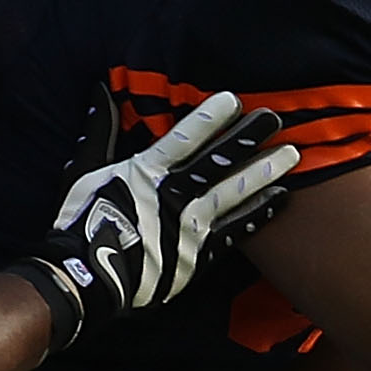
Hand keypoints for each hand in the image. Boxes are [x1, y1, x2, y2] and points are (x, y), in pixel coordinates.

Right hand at [12, 92, 298, 349]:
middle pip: (216, 162)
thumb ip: (101, 131)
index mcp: (146, 173)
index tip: (234, 100)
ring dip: (262, 172)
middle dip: (246, 137)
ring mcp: (189, 227)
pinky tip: (279, 200)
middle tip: (275, 117)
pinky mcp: (198, 256)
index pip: (183, 138)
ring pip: (232, 193)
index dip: (209, 118)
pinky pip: (233, 233)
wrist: (85, 279)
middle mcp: (173, 196)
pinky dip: (256, 215)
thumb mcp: (84, 171)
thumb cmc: (80, 222)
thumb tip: (102, 91)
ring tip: (290, 155)